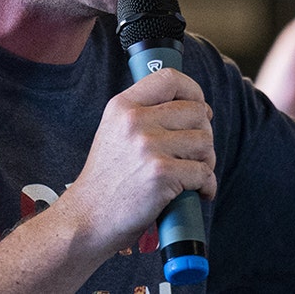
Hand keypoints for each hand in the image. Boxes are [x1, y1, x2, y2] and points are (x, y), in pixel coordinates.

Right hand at [56, 68, 215, 252]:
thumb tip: (191, 107)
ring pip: (205, 142)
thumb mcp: (113, 132)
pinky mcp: (161, 174)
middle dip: (204, 134)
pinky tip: (197, 193)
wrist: (87, 218)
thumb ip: (143, 115)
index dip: (194, 91)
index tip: (199, 107)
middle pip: (196, 112)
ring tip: (193, 175)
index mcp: (123, 106)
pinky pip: (204, 173)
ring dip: (207, 162)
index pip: (170, 78)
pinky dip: (207, 186)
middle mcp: (135, 120)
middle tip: (195, 154)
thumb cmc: (106, 181)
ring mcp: (148, 146)